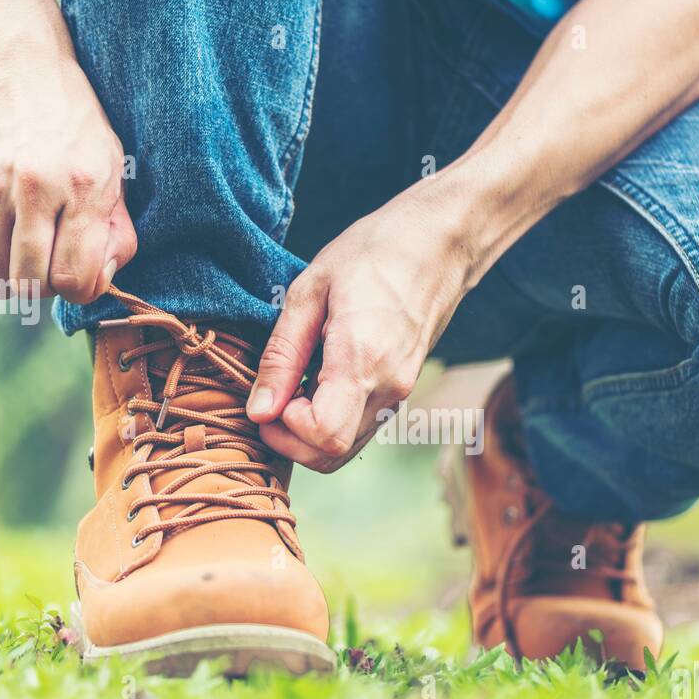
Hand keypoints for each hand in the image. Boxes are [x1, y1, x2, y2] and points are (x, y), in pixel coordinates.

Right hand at [0, 13, 135, 303]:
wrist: (15, 66)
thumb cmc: (74, 127)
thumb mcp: (113, 171)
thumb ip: (116, 233)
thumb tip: (97, 285)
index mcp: (83, 186)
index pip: (73, 279)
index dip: (79, 289)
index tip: (78, 274)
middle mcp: (34, 188)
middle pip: (30, 285)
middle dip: (45, 288)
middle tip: (50, 265)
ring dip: (12, 280)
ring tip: (24, 254)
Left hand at [247, 180, 477, 471]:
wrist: (439, 243)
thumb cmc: (374, 252)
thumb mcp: (310, 291)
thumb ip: (282, 355)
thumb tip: (258, 411)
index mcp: (363, 360)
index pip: (324, 436)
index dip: (285, 429)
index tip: (271, 395)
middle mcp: (388, 388)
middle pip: (331, 455)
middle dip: (289, 440)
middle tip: (271, 397)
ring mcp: (399, 394)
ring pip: (344, 449)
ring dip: (307, 433)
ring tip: (293, 385)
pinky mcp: (400, 392)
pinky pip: (358, 429)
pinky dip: (329, 421)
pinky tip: (315, 382)